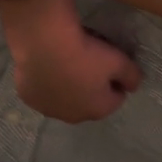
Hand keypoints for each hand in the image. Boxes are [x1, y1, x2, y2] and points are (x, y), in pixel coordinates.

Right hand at [12, 27, 142, 123]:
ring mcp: (47, 109)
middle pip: (89, 102)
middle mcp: (72, 117)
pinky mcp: (28, 97)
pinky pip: (44, 90)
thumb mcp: (120, 62)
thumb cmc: (87, 55)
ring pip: (64, 98)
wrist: (45, 45)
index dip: (116, 81)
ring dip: (68, 86)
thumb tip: (133, 87)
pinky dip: (47, 81)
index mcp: (98, 111)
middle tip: (89, 63)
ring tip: (67, 62)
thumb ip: (132, 77)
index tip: (111, 65)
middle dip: (92, 87)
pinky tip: (48, 64)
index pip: (116, 99)